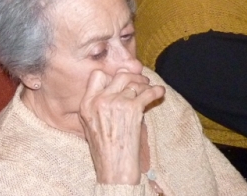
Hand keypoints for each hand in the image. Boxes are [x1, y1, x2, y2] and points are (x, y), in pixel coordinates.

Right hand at [78, 70, 164, 184]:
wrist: (114, 170)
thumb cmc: (104, 151)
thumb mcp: (88, 125)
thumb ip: (95, 106)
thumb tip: (112, 91)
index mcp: (86, 103)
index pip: (97, 76)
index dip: (110, 76)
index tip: (119, 80)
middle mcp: (100, 100)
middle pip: (119, 76)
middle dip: (132, 76)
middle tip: (140, 80)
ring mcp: (116, 103)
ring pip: (134, 83)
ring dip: (144, 84)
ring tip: (149, 87)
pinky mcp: (132, 109)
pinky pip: (147, 93)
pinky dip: (156, 91)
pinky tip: (160, 91)